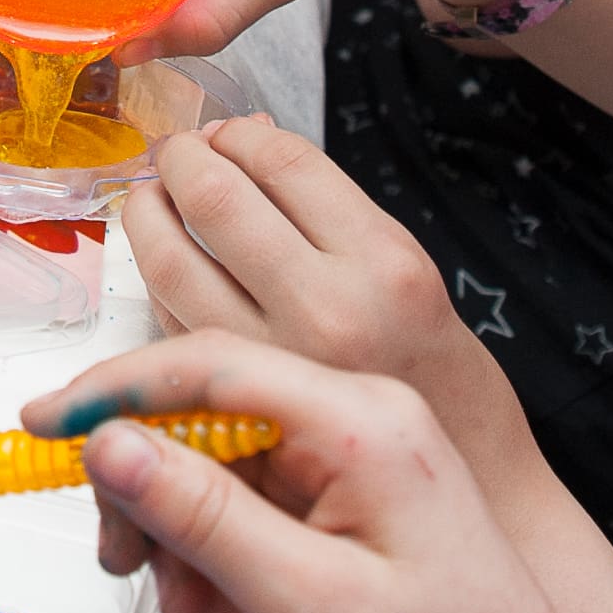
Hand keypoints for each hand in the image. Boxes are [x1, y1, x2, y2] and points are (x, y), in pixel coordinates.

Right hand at [21, 334, 612, 612]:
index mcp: (361, 418)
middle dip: (156, 500)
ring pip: (226, 473)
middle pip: (208, 420)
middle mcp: (363, 419)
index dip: (112, 391)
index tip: (41, 424)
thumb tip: (108, 446)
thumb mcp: (304, 601)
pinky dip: (235, 569)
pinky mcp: (360, 501)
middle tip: (131, 571)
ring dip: (197, 551)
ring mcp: (363, 459)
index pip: (208, 364)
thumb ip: (200, 515)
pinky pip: (262, 512)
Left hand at [125, 116, 529, 464]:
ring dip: (147, 214)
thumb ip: (326, 210)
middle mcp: (326, 308)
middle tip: (177, 151)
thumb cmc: (435, 370)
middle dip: (182, 158)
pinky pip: (172, 323)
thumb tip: (248, 140)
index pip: (283, 161)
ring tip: (152, 199)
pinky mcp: (235, 401)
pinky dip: (158, 282)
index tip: (226, 130)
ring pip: (172, 262)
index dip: (240, 133)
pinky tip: (166, 263)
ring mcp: (272, 359)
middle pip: (216, 199)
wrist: (464, 482)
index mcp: (382, 263)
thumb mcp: (405, 270)